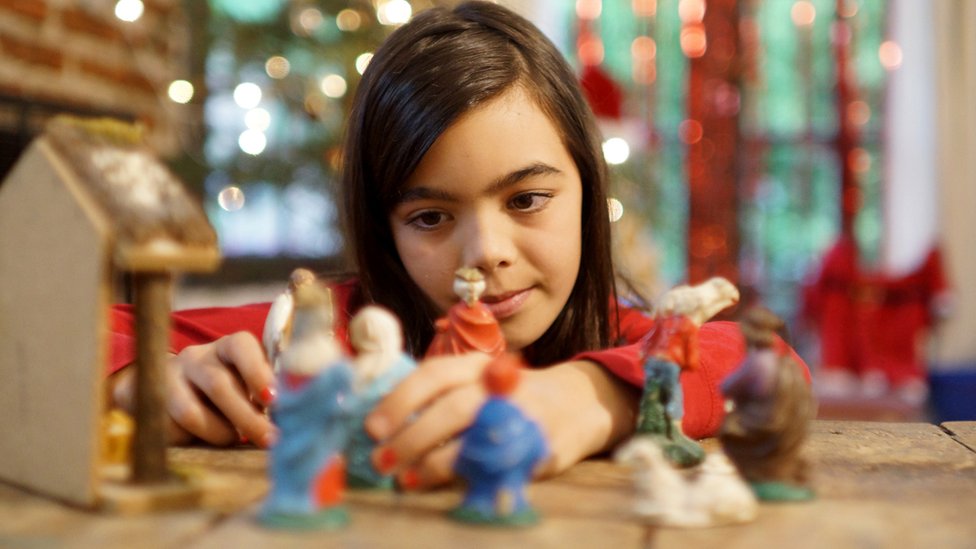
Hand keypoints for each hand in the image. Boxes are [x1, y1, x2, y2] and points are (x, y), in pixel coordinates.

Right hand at [109, 332, 277, 447]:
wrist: (168, 393)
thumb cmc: (228, 391)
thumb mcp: (248, 384)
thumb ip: (266, 394)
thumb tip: (291, 416)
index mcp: (229, 347)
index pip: (242, 347)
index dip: (258, 372)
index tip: (274, 400)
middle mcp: (197, 357)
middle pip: (219, 385)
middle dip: (247, 417)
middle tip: (270, 440)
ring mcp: (170, 379)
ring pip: (192, 412)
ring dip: (220, 433)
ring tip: (232, 439)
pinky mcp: (150, 404)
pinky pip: (174, 429)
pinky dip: (196, 440)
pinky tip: (205, 440)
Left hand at [364, 354, 638, 488]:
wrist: (578, 402)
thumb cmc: (508, 395)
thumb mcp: (476, 382)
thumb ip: (436, 398)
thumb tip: (382, 428)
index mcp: (478, 365)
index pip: (434, 374)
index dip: (400, 400)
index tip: (372, 427)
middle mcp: (501, 385)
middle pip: (452, 408)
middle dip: (412, 436)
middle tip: (381, 460)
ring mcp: (525, 416)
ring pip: (477, 439)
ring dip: (437, 463)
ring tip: (407, 479)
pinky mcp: (542, 446)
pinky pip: (504, 465)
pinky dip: (473, 478)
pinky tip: (451, 487)